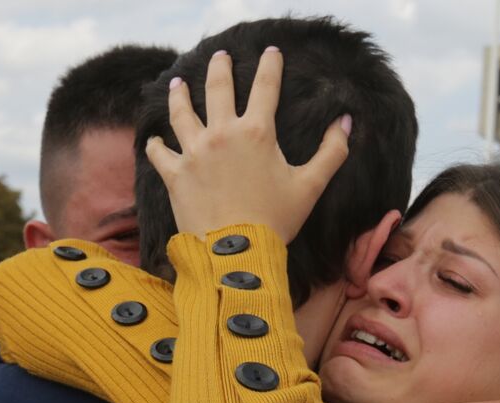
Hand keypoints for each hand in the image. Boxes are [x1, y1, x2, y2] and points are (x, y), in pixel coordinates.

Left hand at [144, 47, 349, 243]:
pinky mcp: (175, 174)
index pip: (266, 87)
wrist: (236, 252)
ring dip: (179, 95)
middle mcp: (222, 134)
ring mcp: (194, 152)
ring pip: (181, 113)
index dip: (270, 66)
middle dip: (220, 67)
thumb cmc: (275, 220)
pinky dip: (155, 145)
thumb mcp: (310, 186)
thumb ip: (331, 152)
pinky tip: (154, 140)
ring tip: (177, 84)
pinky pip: (158, 153)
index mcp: (257, 132)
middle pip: (218, 88)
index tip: (271, 52)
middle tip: (220, 56)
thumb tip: (345, 122)